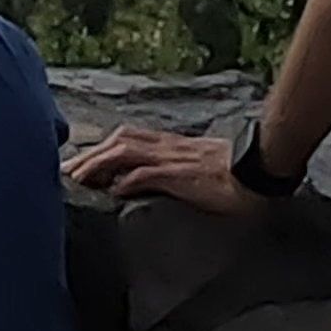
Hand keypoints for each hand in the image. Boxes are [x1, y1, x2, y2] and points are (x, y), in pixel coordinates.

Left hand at [64, 125, 260, 216]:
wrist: (263, 169)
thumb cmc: (237, 172)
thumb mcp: (201, 167)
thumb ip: (179, 171)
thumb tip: (158, 183)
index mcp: (172, 145)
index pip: (128, 138)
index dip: (102, 148)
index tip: (81, 162)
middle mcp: (168, 147)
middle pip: (119, 140)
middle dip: (90, 154)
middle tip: (68, 171)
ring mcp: (174, 159)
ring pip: (125, 151)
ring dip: (99, 164)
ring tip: (79, 180)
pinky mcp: (182, 175)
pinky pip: (148, 174)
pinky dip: (127, 181)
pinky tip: (113, 192)